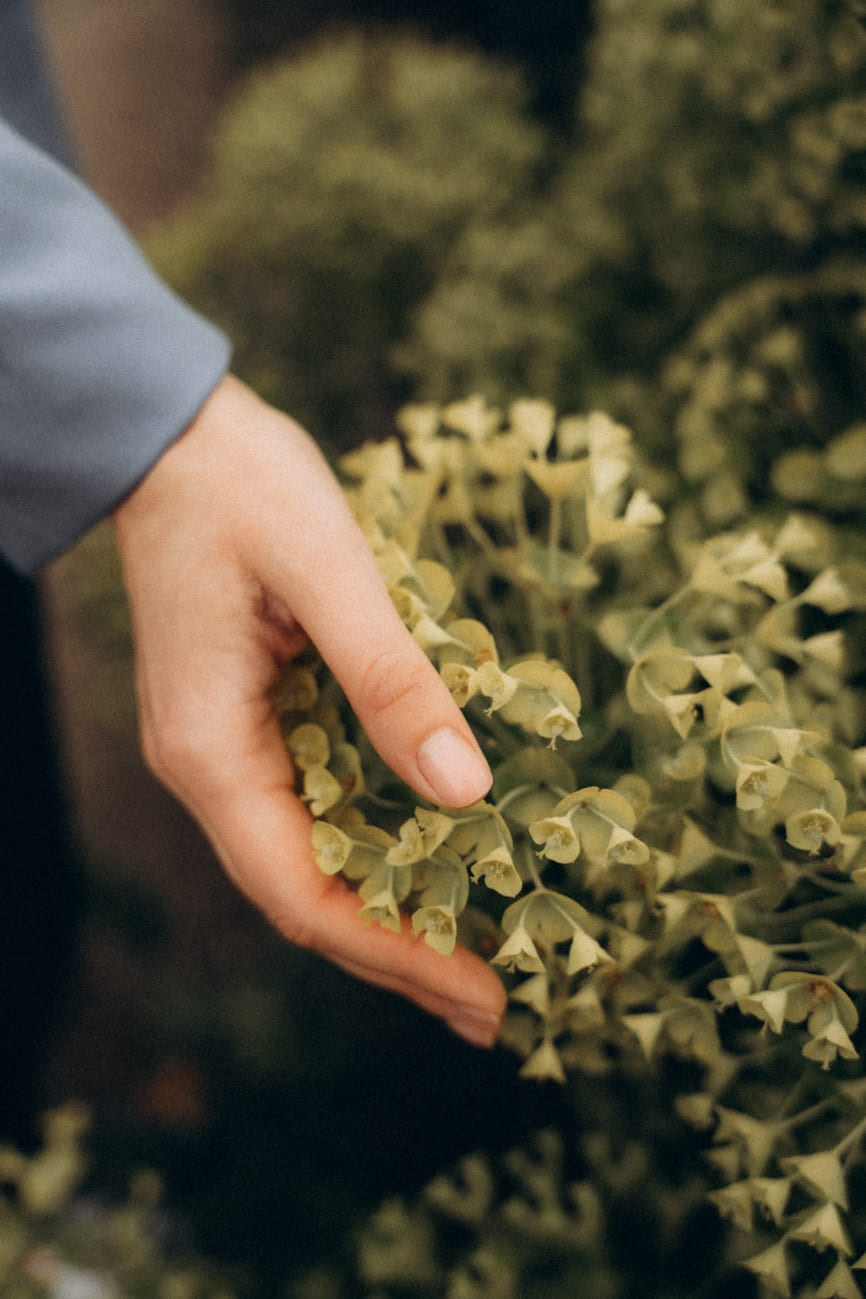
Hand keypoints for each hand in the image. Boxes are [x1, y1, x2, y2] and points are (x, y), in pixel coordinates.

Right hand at [112, 375, 504, 1046]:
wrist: (172, 441)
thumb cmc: (242, 489)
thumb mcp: (329, 573)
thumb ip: (393, 682)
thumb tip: (467, 792)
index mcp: (212, 753)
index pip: (302, 894)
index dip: (396, 953)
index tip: (483, 994)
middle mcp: (209, 770)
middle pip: (304, 897)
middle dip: (399, 954)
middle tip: (495, 1004)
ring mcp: (223, 750)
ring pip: (306, 862)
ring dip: (387, 913)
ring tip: (473, 956)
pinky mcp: (246, 722)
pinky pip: (310, 810)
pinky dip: (370, 851)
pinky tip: (424, 863)